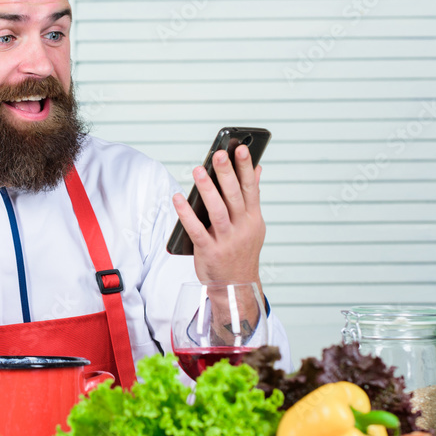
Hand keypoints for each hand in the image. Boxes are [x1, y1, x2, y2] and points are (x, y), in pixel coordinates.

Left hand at [172, 144, 265, 292]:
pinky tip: (178, 198)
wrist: (237, 286)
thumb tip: (257, 170)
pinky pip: (196, 230)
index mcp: (253, 219)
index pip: (251, 188)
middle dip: (226, 174)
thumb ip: (252, 197)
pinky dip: (186, 214)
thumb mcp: (253, 225)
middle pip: (234, 197)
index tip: (242, 149)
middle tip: (218, 154)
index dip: (246, 168)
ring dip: (207, 190)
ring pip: (217, 211)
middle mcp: (242, 228)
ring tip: (198, 170)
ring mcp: (226, 240)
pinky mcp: (209, 251)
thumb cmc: (242, 251)